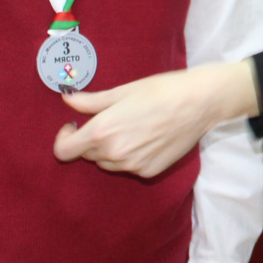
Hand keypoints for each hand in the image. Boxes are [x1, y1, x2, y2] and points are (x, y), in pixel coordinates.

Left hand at [52, 61, 258, 177]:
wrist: (199, 103)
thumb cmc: (161, 91)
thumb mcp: (122, 92)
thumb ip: (90, 101)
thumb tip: (67, 99)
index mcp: (101, 132)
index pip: (63, 151)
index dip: (64, 138)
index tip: (74, 126)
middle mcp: (114, 154)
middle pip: (86, 155)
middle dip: (90, 140)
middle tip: (108, 121)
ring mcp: (132, 166)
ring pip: (107, 163)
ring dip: (109, 150)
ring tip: (130, 128)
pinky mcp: (149, 171)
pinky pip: (128, 167)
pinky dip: (130, 156)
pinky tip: (146, 137)